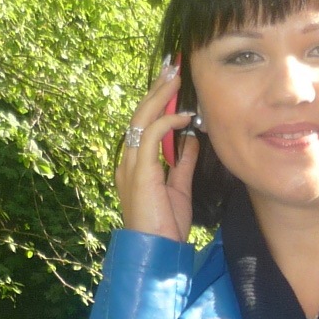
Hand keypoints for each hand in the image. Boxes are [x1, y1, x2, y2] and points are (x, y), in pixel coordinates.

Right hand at [116, 60, 198, 242]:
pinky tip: (184, 115)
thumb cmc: (166, 226)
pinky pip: (150, 136)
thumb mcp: (179, 187)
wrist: (157, 251)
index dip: (158, 100)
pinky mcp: (139, 171)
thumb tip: (190, 139)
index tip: (173, 81)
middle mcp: (127, 160)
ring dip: (160, 96)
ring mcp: (130, 164)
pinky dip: (167, 122)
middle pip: (140, 114)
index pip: (143, 123)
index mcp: (134, 163)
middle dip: (157, 89)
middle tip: (173, 66)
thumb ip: (182, 162)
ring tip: (175, 77)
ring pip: (141, 119)